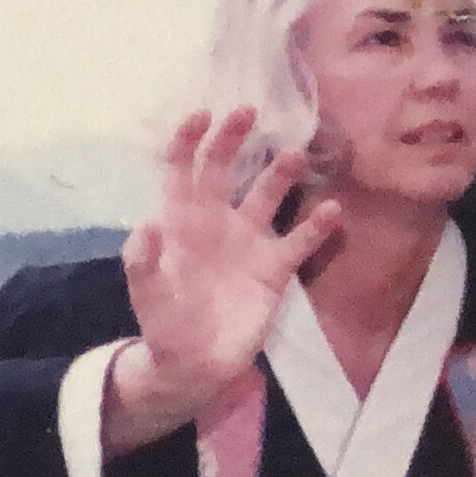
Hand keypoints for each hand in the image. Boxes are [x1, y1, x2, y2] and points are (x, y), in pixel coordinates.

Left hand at [110, 109, 340, 444]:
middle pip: (224, 170)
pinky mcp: (275, 268)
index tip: (202, 115)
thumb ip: (143, 260)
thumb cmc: (164, 323)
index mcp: (180, 222)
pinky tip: (331, 210)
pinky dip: (317, 226)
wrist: (193, 365)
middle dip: (234, 139)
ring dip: (280, 174)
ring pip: (267, 196)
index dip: (189, 142)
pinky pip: (299, 241)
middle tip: (249, 112)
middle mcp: (216, 222)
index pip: (182, 171)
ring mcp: (248, 242)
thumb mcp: (148, 293)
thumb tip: (146, 224)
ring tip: (293, 156)